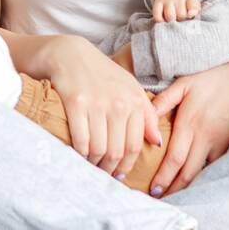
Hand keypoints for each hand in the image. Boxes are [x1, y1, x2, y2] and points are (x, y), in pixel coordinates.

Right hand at [40, 34, 162, 178]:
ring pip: (99, 150)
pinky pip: (81, 141)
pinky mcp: (76, 104)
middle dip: (110, 169)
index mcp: (135, 101)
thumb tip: (158, 142)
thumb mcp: (130, 88)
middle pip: (117, 151)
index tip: (120, 173)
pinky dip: (80, 153)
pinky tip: (79, 154)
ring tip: (91, 166)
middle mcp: (118, 104)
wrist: (71, 55)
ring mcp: (97, 104)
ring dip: (94, 164)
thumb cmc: (102, 74)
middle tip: (104, 174)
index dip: (127, 165)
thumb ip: (146, 115)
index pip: (135, 145)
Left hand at [145, 61, 228, 195]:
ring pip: (204, 173)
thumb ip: (164, 100)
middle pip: (188, 173)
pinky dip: (207, 178)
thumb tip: (144, 115)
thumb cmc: (216, 78)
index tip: (153, 192)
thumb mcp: (186, 84)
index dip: (163, 178)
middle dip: (174, 190)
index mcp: (190, 124)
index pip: (174, 159)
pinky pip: (218, 166)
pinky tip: (199, 185)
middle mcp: (205, 138)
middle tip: (160, 202)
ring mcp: (222, 143)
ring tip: (177, 198)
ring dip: (190, 187)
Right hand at [152, 0, 198, 21]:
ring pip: (170, 17)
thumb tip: (190, 14)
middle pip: (181, 15)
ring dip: (172, 22)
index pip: (192, 7)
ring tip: (173, 20)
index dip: (192, 13)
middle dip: (181, 20)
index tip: (189, 15)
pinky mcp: (157, 3)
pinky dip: (160, 21)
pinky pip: (157, 16)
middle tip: (180, 18)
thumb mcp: (193, 4)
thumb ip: (195, 10)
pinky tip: (164, 20)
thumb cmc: (184, 3)